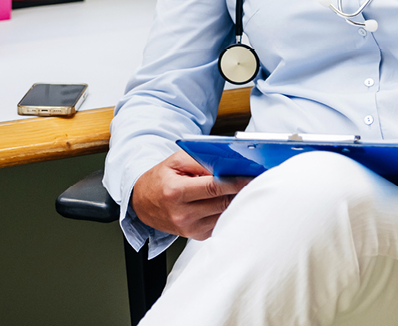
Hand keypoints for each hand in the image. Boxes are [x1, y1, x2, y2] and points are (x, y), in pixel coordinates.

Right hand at [130, 151, 253, 239]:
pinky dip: (227, 211)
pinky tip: (229, 201)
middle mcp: (182, 214)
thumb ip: (200, 161)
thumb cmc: (160, 179)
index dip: (235, 182)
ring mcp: (190, 228)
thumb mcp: (175, 162)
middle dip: (240, 191)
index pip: (213, 187)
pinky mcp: (196, 236)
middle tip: (254, 180)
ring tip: (244, 189)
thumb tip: (226, 165)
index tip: (251, 176)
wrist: (143, 203)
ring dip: (236, 202)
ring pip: (224, 214)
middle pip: (222, 202)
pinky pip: (219, 222)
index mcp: (175, 192)